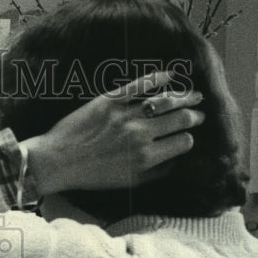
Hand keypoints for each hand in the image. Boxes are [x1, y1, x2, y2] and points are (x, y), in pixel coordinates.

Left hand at [23, 71, 204, 194]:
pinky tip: (170, 75)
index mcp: (146, 158)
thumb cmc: (92, 175)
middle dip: (194, 115)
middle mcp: (140, 136)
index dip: (190, 137)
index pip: (183, 142)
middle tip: (199, 112)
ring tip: (193, 94)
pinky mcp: (110, 100)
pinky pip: (141, 84)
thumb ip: (155, 173)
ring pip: (166, 101)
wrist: (57, 162)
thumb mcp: (127, 182)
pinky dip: (159, 78)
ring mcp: (126, 116)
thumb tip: (178, 163)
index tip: (190, 134)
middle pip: (180, 119)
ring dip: (184, 97)